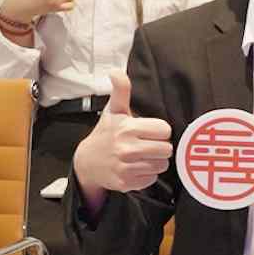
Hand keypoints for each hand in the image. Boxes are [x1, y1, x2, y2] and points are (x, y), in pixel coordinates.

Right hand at [74, 74, 173, 197]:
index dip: (159, 130)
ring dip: (155, 161)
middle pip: (166, 149)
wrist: (87, 162)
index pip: (164, 130)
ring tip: (143, 155)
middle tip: (148, 144)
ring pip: (161, 165)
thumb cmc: (106, 134)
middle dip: (160, 146)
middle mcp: (127, 148)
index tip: (149, 131)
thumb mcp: (113, 111)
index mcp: (127, 128)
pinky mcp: (126, 183)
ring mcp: (126, 167)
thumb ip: (121, 90)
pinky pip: (152, 179)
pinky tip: (136, 167)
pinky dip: (147, 175)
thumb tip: (115, 71)